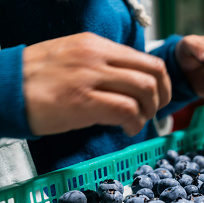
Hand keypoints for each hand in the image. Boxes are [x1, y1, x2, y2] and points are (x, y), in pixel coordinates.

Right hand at [23, 32, 171, 136]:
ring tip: (138, 122)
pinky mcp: (83, 101)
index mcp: (96, 46)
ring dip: (149, 111)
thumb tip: (129, 84)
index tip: (158, 97)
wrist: (3, 89)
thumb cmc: (37, 79)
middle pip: (153, 74)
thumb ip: (102, 66)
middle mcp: (97, 57)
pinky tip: (128, 129)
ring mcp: (90, 77)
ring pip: (144, 90)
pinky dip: (135, 123)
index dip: (161, 83)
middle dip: (162, 97)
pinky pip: (126, 110)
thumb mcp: (73, 60)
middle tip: (153, 112)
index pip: (146, 60)